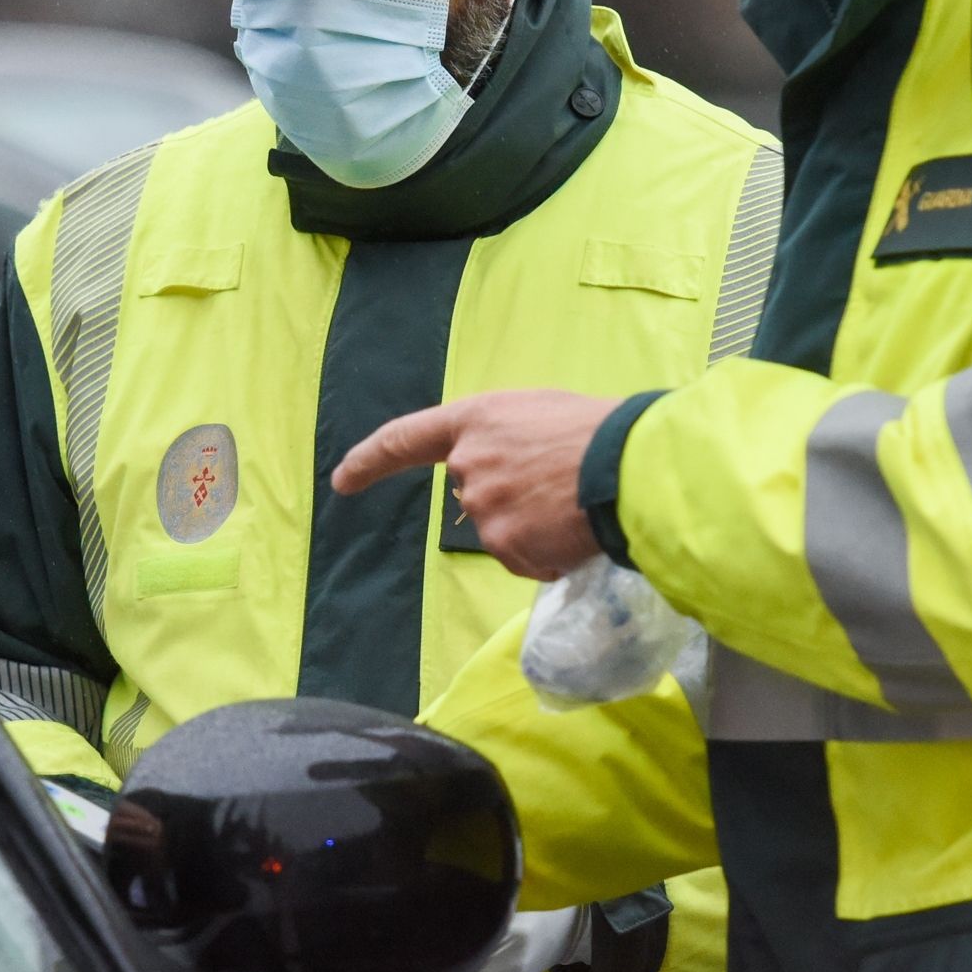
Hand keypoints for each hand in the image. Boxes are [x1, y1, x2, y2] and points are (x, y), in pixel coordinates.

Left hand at [331, 389, 618, 579]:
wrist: (630, 467)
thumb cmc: (598, 429)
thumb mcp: (538, 414)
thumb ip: (504, 439)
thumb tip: (509, 471)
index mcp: (473, 420)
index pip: (403, 440)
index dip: (369, 461)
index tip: (342, 480)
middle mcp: (467, 464)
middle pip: (473, 493)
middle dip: (508, 496)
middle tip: (557, 486)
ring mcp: (482, 508)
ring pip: (500, 529)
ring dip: (531, 526)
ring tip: (574, 504)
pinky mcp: (504, 545)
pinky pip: (523, 558)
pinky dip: (547, 553)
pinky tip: (574, 531)